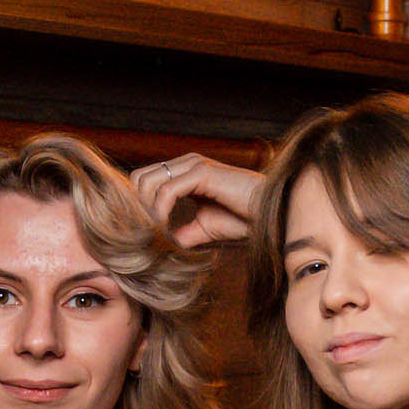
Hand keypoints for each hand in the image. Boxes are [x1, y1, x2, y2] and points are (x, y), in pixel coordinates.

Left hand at [130, 154, 261, 248]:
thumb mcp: (203, 228)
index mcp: (185, 172)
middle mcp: (186, 163)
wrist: (270, 217)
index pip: (144, 181)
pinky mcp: (202, 172)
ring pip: (147, 183)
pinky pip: (166, 192)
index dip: (140, 207)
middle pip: (138, 179)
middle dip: (138, 208)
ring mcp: (193, 164)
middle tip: (148, 235)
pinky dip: (161, 214)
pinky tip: (168, 232)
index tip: (145, 233)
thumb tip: (159, 245)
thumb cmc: (243, 220)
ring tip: (158, 235)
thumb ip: (180, 232)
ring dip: (147, 213)